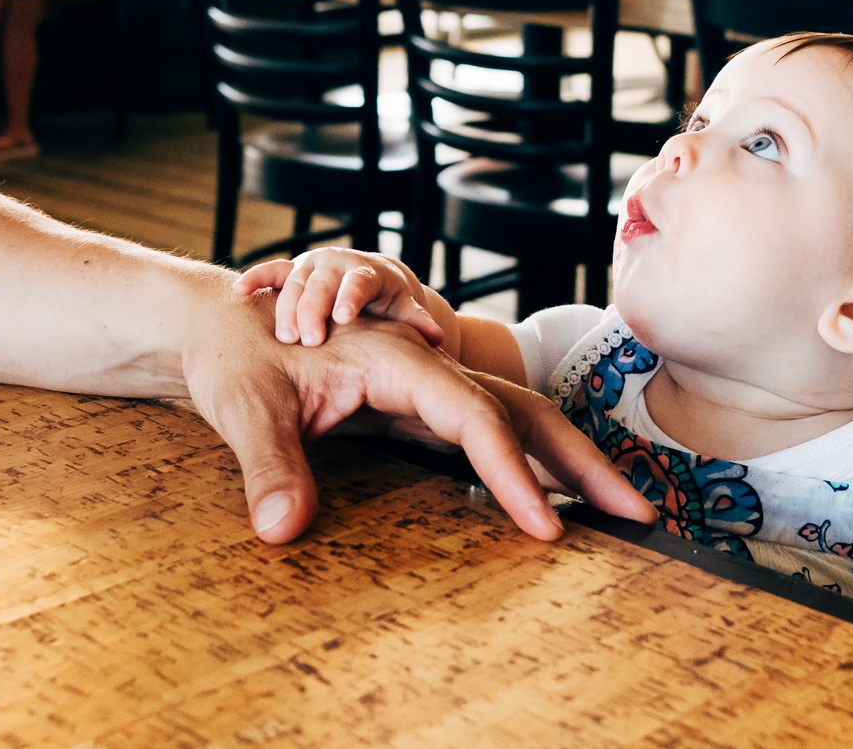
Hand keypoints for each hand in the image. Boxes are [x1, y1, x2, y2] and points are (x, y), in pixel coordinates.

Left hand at [179, 301, 656, 542]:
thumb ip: (268, 464)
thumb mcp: (243, 406)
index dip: (514, 473)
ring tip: (618, 510)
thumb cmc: (233, 352)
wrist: (215, 322)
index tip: (544, 530)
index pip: (473, 418)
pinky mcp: (413, 408)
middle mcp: (422, 368)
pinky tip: (548, 503)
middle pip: (521, 409)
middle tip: (637, 515)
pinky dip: (527, 462)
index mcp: (396, 358)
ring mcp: (422, 387)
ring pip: (514, 416)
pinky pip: (487, 432)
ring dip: (567, 461)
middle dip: (582, 461)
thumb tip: (283, 528)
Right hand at [235, 249, 445, 347]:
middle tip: (308, 340)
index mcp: (365, 272)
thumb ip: (414, 322)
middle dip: (313, 309)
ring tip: (284, 336)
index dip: (350, 297)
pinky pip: (271, 272)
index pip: (358, 282)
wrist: (372, 280)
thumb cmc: (387, 303)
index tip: (343, 316)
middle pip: (322, 283)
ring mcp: (312, 266)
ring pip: (295, 282)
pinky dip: (255, 279)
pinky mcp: (292, 272)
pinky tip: (238, 293)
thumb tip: (437, 336)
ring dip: (286, 307)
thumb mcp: (402, 310)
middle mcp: (337, 264)